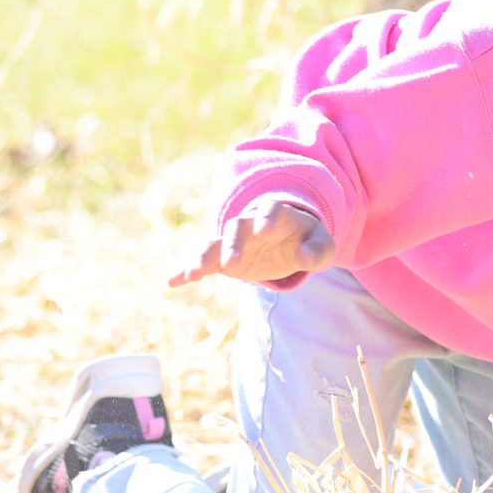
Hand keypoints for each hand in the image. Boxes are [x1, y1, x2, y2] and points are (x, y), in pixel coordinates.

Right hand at [168, 199, 332, 287]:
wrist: (287, 242)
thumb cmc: (306, 240)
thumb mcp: (321, 245)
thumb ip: (318, 250)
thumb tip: (307, 259)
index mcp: (276, 214)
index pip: (270, 210)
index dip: (266, 218)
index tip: (263, 230)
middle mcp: (250, 224)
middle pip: (237, 228)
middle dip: (232, 244)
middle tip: (231, 264)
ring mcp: (234, 242)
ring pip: (215, 245)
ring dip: (203, 257)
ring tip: (193, 274)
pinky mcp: (223, 259)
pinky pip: (203, 263)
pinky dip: (187, 271)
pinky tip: (172, 282)